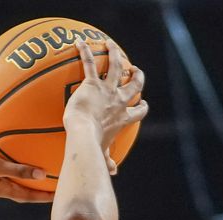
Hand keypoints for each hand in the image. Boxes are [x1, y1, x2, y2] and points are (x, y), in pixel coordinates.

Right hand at [0, 135, 51, 203]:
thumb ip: (18, 169)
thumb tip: (43, 174)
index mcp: (0, 189)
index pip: (27, 196)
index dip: (44, 197)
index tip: (61, 196)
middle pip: (23, 189)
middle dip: (39, 188)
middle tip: (56, 183)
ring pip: (14, 175)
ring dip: (27, 173)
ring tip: (43, 164)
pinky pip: (5, 160)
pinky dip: (15, 157)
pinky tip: (19, 144)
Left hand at [64, 41, 147, 173]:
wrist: (83, 135)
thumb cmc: (91, 147)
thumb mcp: (102, 154)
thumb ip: (108, 161)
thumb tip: (113, 174)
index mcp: (122, 119)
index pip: (138, 112)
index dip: (141, 106)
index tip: (142, 102)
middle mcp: (119, 102)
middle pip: (134, 85)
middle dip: (137, 77)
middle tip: (135, 72)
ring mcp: (107, 90)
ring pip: (117, 67)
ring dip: (116, 54)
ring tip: (112, 46)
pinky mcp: (92, 84)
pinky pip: (90, 64)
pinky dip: (85, 52)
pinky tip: (79, 42)